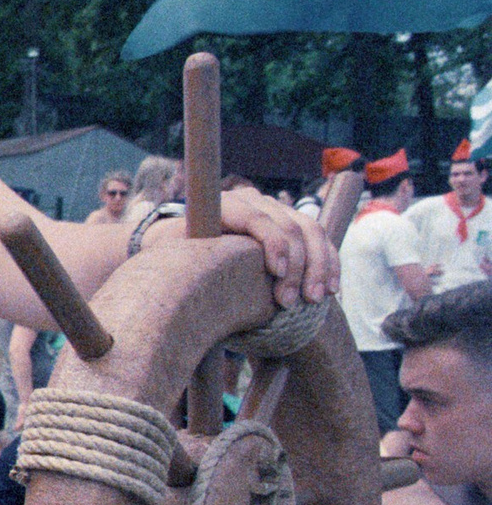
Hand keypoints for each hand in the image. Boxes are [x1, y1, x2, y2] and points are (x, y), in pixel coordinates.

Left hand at [162, 185, 337, 306]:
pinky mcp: (294, 224)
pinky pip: (321, 239)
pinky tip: (332, 289)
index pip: (256, 218)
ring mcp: (277, 210)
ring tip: (314, 299)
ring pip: (311, 231)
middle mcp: (254, 201)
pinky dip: (329, 264)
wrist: (189, 246)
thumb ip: (183, 252)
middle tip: (290, 303)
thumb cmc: (177, 253)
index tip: (278, 273)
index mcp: (225, 204)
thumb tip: (185, 264)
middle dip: (297, 266)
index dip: (272, 243)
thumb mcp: (172, 250)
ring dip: (318, 267)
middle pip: (288, 226)